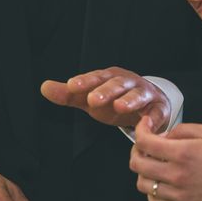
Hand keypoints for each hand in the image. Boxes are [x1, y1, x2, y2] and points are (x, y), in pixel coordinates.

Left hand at [41, 67, 170, 131]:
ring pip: (138, 95)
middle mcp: (128, 82)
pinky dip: (154, 117)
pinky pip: (157, 112)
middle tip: (92, 100)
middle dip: (106, 91)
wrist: (149, 102)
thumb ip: (70, 94)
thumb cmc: (115, 99)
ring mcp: (145, 93)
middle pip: (117, 84)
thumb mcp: (91, 97)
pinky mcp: (158, 108)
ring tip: (120, 106)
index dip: (85, 82)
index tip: (72, 86)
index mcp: (109, 78)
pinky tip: (146, 122)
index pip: (95, 78)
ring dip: (130, 100)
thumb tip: (43, 87)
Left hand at [130, 116, 201, 200]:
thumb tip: (164, 135)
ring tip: (154, 162)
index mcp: (183, 153)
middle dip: (137, 149)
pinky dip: (153, 191)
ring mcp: (178, 194)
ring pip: (142, 184)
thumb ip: (183, 130)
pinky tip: (161, 182)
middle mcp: (177, 175)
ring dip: (144, 170)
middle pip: (137, 164)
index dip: (140, 130)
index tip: (144, 126)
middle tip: (145, 144)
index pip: (145, 142)